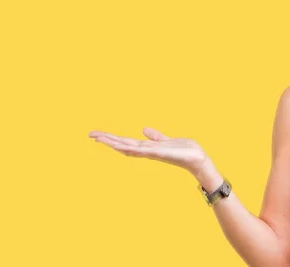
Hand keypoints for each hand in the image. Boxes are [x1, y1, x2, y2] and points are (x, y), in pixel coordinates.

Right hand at [89, 127, 208, 174]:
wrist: (199, 160)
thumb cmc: (185, 151)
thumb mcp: (167, 140)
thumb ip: (156, 136)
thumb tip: (144, 129)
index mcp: (147, 147)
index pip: (125, 142)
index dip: (111, 138)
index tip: (97, 134)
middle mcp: (147, 151)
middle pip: (122, 145)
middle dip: (107, 140)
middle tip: (90, 134)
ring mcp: (152, 153)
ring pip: (128, 147)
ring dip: (113, 143)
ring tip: (99, 138)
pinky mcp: (160, 153)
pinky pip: (142, 150)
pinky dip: (131, 148)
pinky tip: (121, 145)